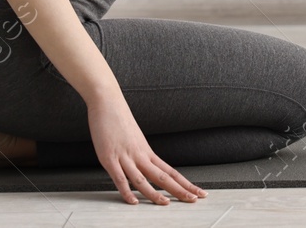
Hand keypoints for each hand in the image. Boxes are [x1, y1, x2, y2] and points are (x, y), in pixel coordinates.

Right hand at [86, 96, 206, 204]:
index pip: (170, 171)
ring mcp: (125, 156)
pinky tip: (133, 201)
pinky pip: (119, 178)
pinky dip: (126, 192)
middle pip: (162, 176)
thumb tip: (141, 165)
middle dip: (179, 190)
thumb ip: (138, 153)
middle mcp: (139, 155)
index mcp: (147, 151)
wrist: (107, 100)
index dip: (184, 183)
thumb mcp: (133, 138)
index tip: (197, 192)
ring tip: (165, 204)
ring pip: (142, 179)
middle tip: (194, 199)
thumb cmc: (118, 118)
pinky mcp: (109, 158)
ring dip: (154, 193)